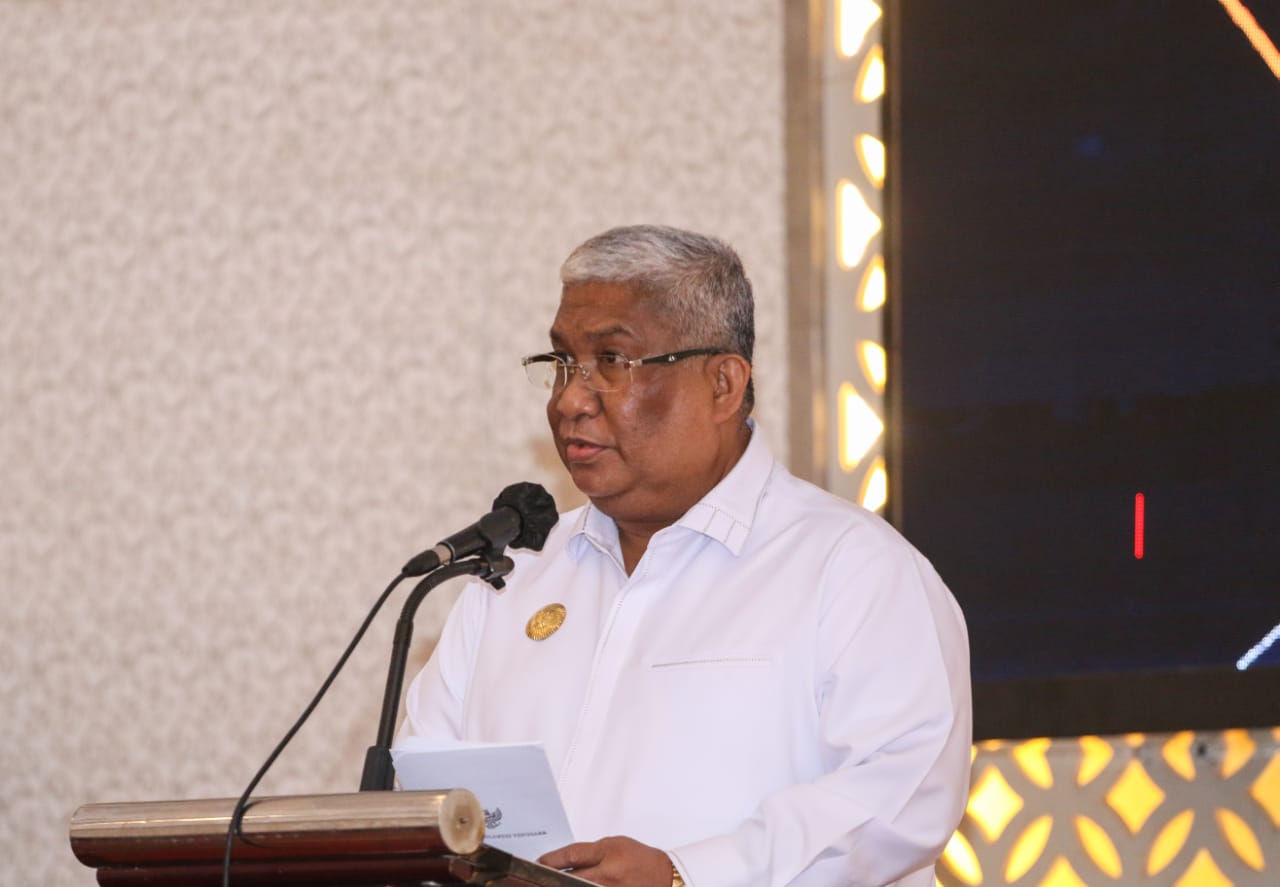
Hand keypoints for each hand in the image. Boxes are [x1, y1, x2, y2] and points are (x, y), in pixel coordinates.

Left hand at [538, 835, 674, 886]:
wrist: (664, 877)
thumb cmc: (639, 859)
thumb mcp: (614, 844)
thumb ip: (590, 853)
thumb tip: (565, 862)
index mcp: (608, 852)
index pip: (571, 855)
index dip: (551, 860)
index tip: (539, 862)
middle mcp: (608, 874)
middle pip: (570, 878)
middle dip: (551, 879)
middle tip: (537, 879)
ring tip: (553, 884)